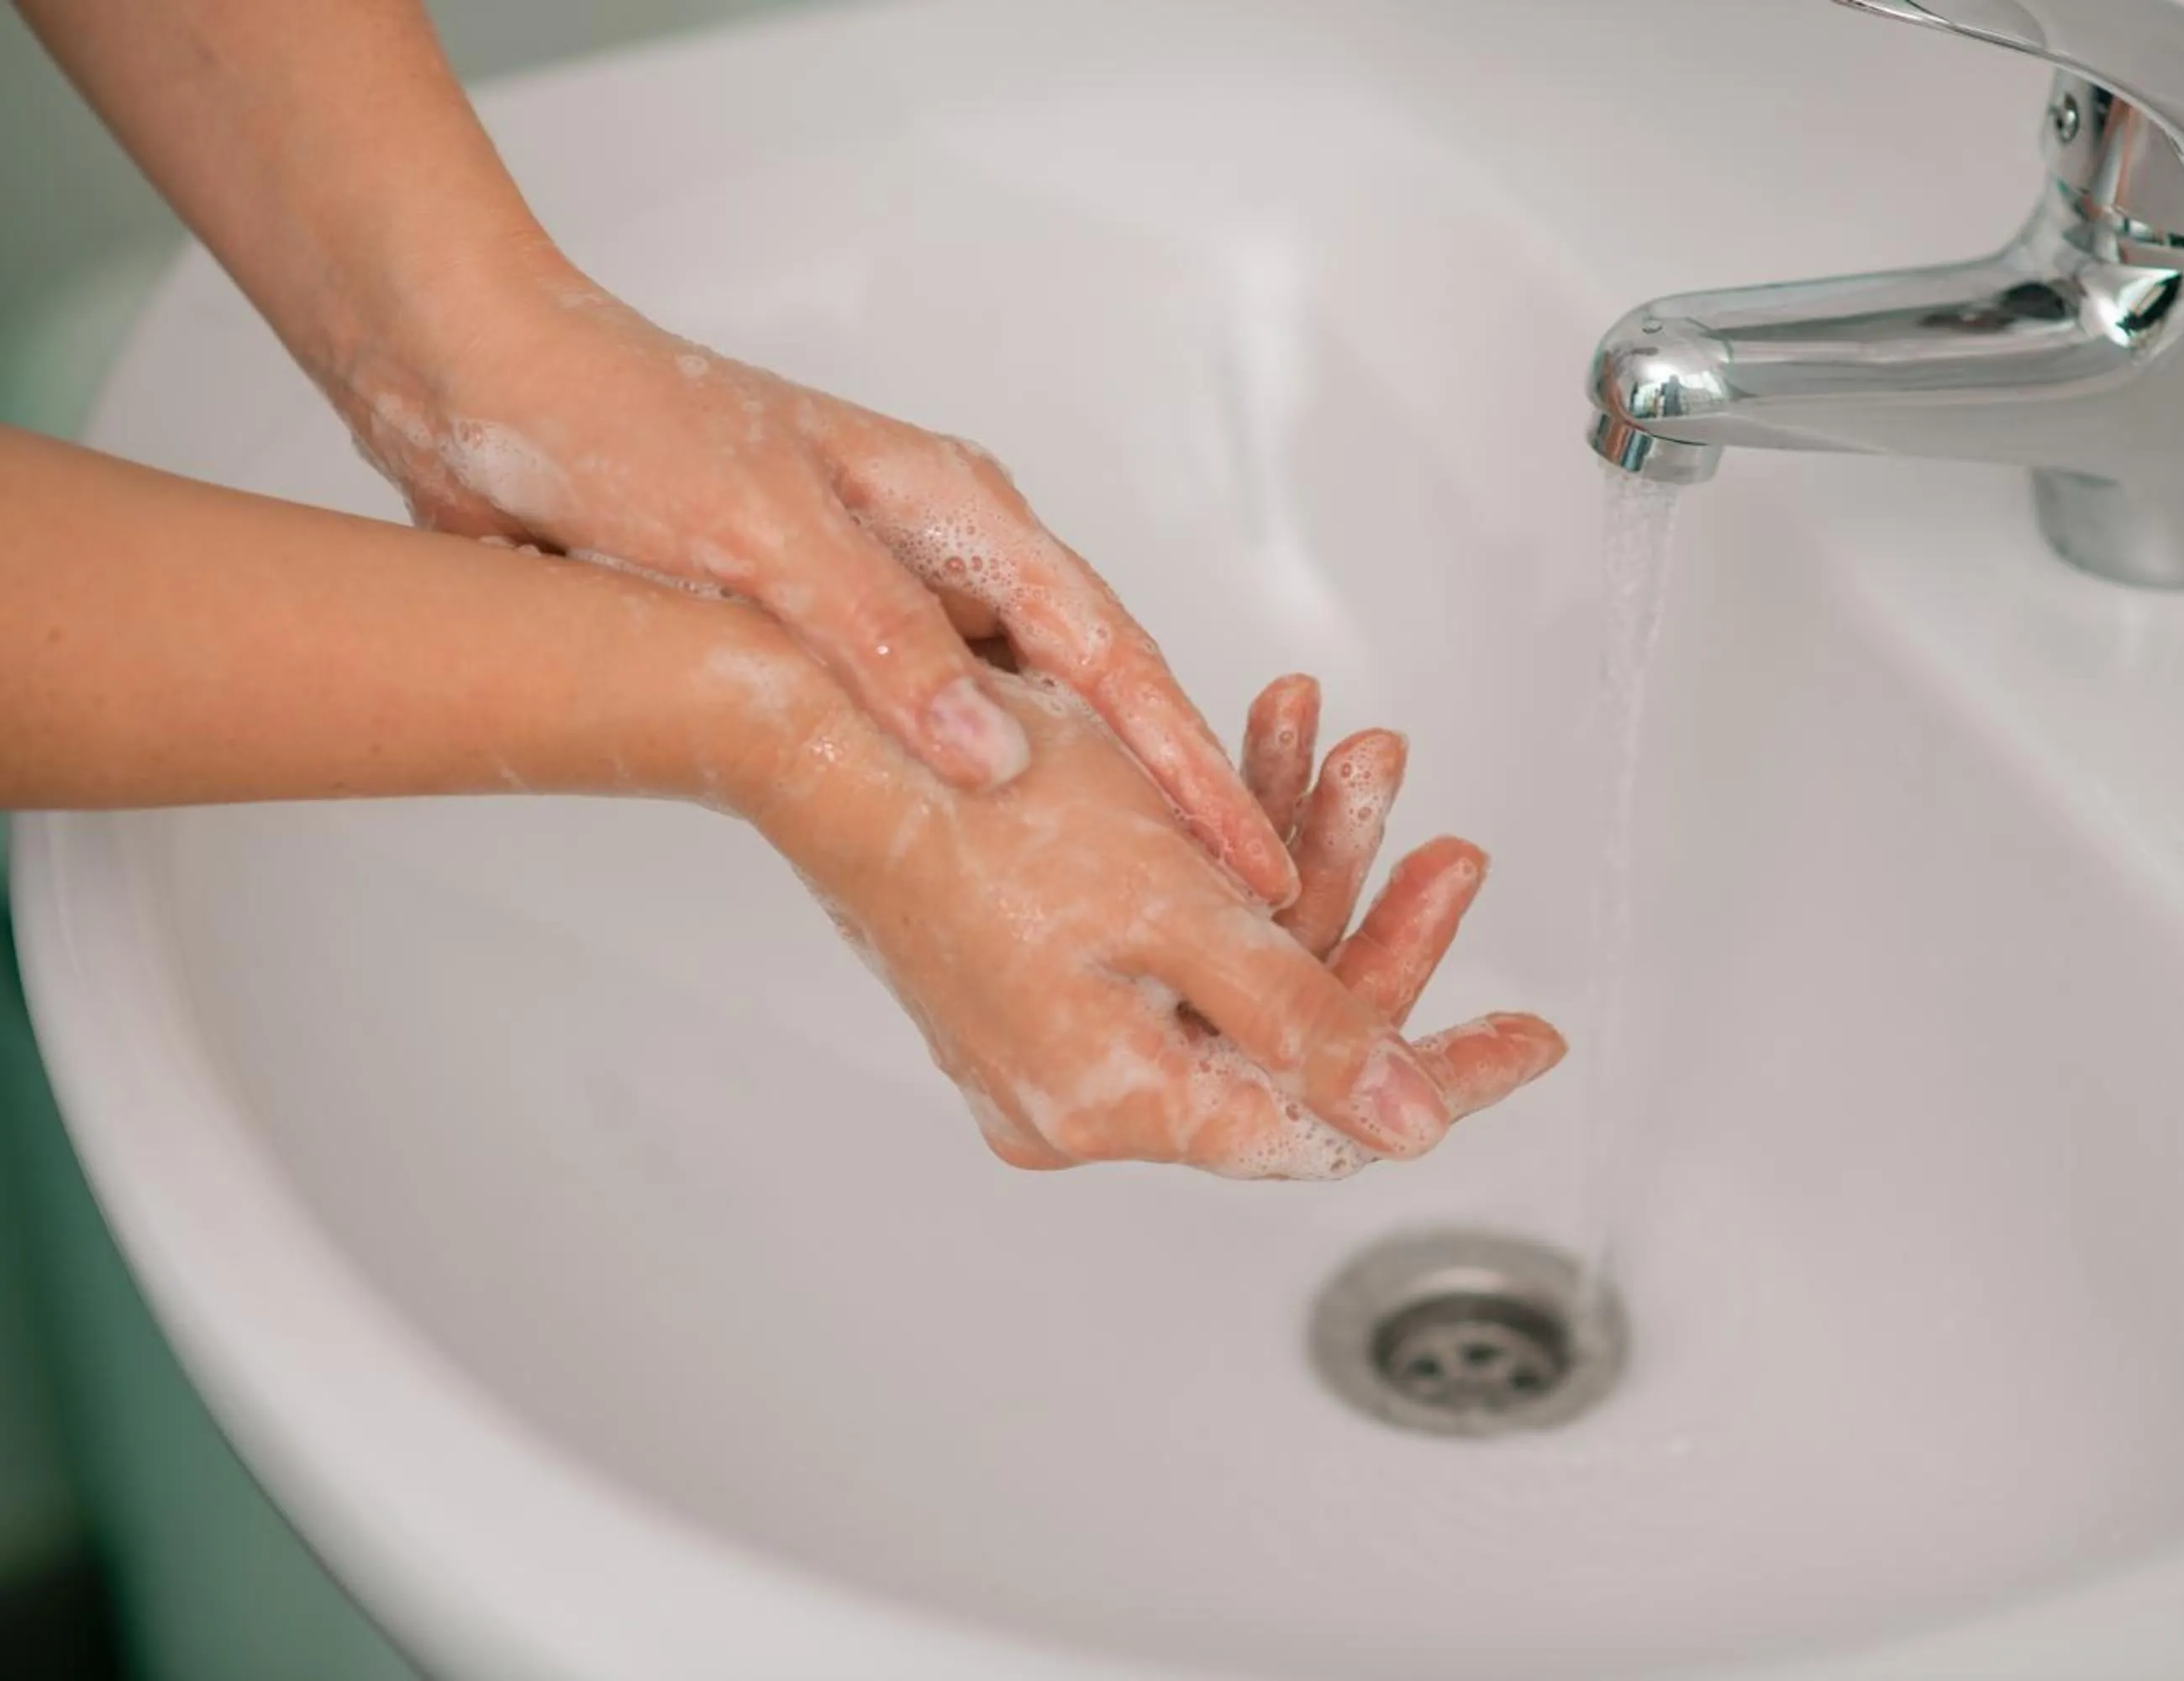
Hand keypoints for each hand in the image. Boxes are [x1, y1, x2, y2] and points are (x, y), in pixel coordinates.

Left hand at [325, 261, 1299, 903]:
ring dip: (1062, 809)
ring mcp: (880, 598)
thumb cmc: (619, 428)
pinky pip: (911, 736)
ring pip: (1002, 723)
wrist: (476, 387)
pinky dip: (954, 802)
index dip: (1190, 768)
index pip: (1111, 658)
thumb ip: (885, 644)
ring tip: (1126, 915)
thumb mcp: (763, 536)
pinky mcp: (812, 639)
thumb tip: (1002, 762)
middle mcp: (939, 556)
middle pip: (1084, 695)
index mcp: (959, 510)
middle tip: (1228, 916)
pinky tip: (972, 868)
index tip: (1254, 861)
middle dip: (1157, 801)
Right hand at [745, 666, 1563, 1177]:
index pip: (1322, 1121)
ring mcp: (1052, 1043)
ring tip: (1355, 758)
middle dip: (1371, 921)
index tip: (1534, 1038)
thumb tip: (1408, 1125)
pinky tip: (1272, 766)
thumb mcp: (1183, 907)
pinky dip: (1223, 859)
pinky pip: (1168, 940)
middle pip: (1280, 1037)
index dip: (1441, 1074)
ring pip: (1228, 969)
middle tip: (1446, 846)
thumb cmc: (983, 803)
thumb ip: (1307, 1021)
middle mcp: (1078, 1098)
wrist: (826, 733)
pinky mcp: (1035, 982)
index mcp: (1115, 1103)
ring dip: (1302, 859)